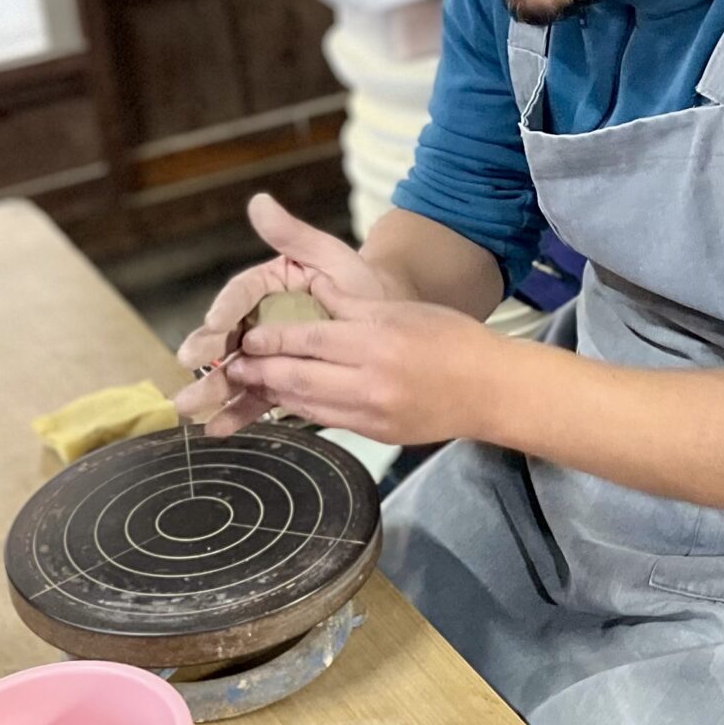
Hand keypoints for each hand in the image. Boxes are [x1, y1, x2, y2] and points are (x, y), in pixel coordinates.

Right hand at [174, 195, 407, 429]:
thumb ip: (294, 235)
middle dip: (208, 351)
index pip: (241, 294)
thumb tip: (260, 203)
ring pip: (235, 368)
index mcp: (268, 286)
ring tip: (192, 404)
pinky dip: (238, 412)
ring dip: (213, 388)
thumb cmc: (360, 285)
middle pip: (228, 335)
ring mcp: (267, 351)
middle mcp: (260, 318)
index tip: (216, 321)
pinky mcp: (277, 379)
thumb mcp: (331, 257)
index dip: (226, 307)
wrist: (389, 324)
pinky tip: (218, 426)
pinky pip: (256, 395)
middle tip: (192, 361)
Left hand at [217, 284, 502, 444]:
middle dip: (260, 372)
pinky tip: (287, 400)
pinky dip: (302, 409)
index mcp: (376, 340)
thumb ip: (350, 305)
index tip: (247, 338)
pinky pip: (328, 420)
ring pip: (307, 404)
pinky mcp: (377, 434)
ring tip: (250, 384)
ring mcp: (373, 413)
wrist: (490, 390)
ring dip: (274, 395)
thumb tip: (310, 290)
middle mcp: (370, 380)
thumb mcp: (399, 309)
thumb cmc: (450, 340)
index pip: (307, 339)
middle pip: (298, 377)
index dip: (270, 340)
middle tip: (233, 366)